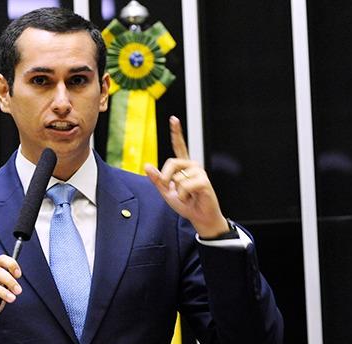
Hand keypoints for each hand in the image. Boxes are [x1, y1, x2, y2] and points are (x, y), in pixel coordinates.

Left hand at [144, 116, 228, 237]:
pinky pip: (184, 185)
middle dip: (165, 178)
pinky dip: (183, 195)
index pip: (179, 146)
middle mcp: (192, 165)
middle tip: (172, 190)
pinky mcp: (204, 181)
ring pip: (177, 176)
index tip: (174, 119)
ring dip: (177, 191)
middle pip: (171, 162)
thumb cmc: (185, 204)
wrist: (200, 217)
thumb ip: (157, 180)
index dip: (176, 133)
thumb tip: (146, 165)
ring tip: (187, 196)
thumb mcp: (166, 192)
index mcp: (184, 166)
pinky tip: (192, 198)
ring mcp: (199, 172)